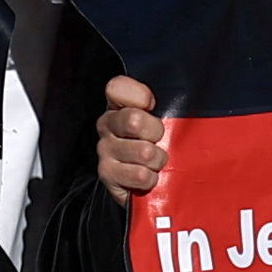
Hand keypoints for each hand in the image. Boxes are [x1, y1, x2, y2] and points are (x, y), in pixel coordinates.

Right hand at [91, 74, 165, 202]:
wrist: (153, 183)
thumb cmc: (161, 146)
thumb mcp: (167, 120)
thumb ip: (167, 105)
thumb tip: (168, 101)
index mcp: (119, 105)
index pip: (117, 87)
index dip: (140, 96)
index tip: (152, 107)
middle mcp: (107, 124)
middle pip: (134, 120)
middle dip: (156, 133)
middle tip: (159, 141)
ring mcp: (104, 149)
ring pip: (142, 152)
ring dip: (157, 160)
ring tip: (155, 162)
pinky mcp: (107, 174)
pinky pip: (139, 175)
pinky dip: (151, 179)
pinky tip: (149, 177)